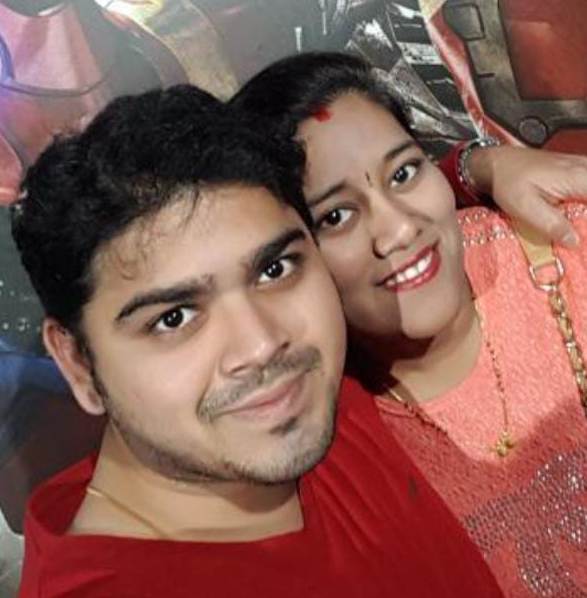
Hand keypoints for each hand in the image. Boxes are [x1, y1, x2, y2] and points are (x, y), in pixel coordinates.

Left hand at [468, 146, 586, 246]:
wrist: (498, 163)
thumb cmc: (508, 181)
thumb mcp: (524, 207)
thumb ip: (551, 224)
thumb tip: (574, 242)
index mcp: (578, 178)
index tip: (583, 235)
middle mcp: (586, 169)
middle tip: (580, 235)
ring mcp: (584, 167)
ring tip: (580, 227)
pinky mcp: (579, 170)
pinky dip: (586, 203)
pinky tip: (580, 217)